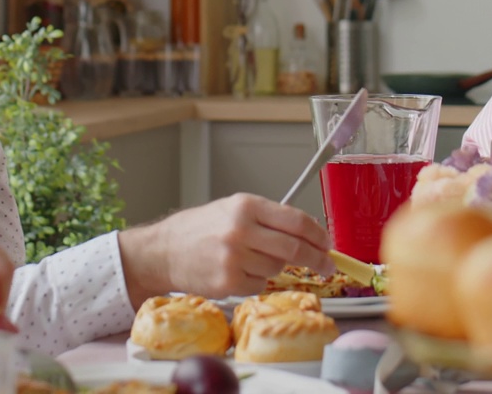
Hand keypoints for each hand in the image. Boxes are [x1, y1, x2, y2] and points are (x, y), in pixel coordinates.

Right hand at [118, 193, 332, 304]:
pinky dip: (255, 282)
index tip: (327, 243)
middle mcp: (240, 230)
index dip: (318, 234)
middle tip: (327, 265)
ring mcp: (233, 258)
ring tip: (250, 258)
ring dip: (273, 267)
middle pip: (294, 249)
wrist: (163, 251)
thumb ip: (269, 218)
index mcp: (245, 206)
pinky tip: (236, 271)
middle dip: (316, 259)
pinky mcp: (227, 282)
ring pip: (277, 269)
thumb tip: (309, 234)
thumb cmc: (200, 229)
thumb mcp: (233, 209)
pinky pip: (259, 286)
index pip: (296, 220)